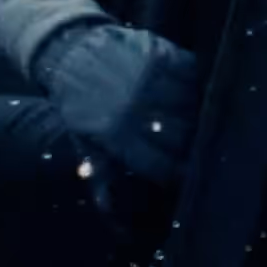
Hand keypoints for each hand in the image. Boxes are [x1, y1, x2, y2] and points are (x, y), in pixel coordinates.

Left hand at [34, 21, 202, 181]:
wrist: (67, 53)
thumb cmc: (78, 105)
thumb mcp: (83, 142)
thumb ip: (103, 174)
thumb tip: (112, 214)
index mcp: (117, 135)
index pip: (162, 165)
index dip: (180, 174)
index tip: (188, 176)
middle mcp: (135, 107)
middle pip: (184, 136)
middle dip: (192, 145)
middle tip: (197, 146)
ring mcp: (148, 78)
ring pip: (191, 104)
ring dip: (199, 113)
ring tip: (200, 119)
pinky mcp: (157, 52)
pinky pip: (191, 72)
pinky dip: (197, 82)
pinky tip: (195, 91)